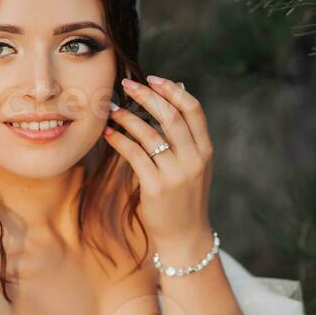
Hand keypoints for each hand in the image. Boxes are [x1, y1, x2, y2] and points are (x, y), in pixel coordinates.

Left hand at [103, 76, 213, 251]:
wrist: (186, 235)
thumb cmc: (186, 197)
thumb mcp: (195, 165)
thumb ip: (186, 135)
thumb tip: (174, 93)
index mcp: (205, 150)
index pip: (194, 109)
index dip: (173, 90)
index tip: (153, 79)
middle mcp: (194, 160)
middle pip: (171, 116)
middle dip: (147, 96)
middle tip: (126, 84)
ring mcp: (175, 174)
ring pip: (150, 135)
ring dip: (128, 118)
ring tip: (112, 109)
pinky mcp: (156, 188)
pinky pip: (134, 156)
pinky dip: (120, 140)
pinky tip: (109, 133)